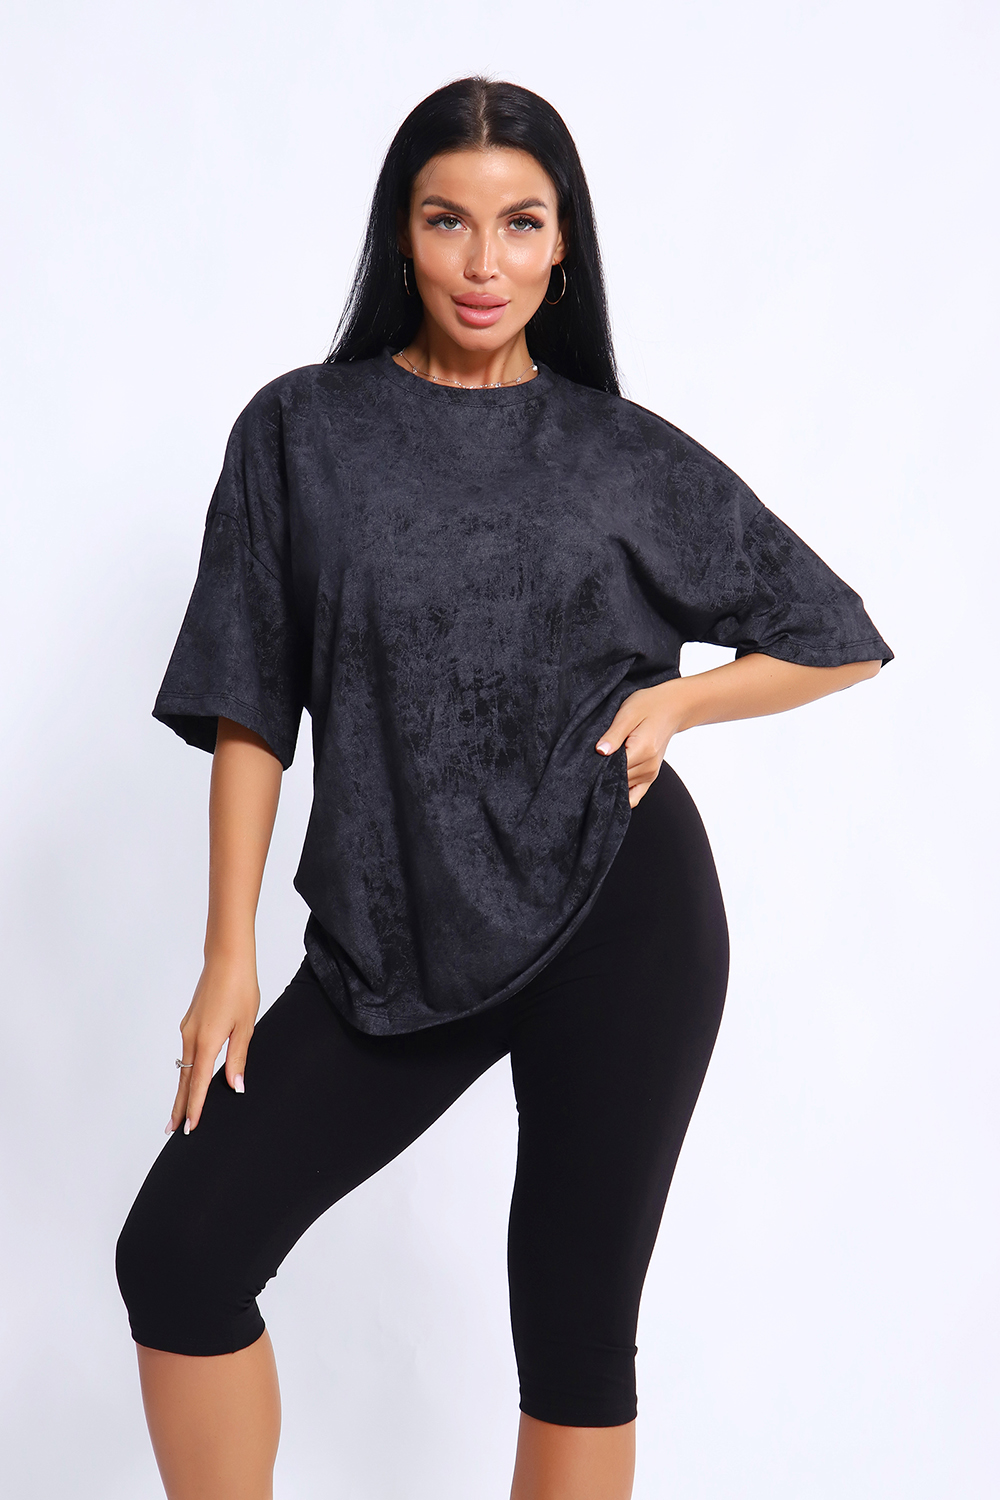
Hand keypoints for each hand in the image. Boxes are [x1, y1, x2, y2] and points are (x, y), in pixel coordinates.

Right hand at [167, 954, 259, 1135]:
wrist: (226, 958)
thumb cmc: (240, 988)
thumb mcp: (245, 1026)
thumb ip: (238, 1058)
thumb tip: (235, 1087)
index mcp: (207, 1041)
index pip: (198, 1083)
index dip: (194, 1107)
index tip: (189, 1129)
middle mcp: (192, 1037)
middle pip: (184, 1080)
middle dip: (180, 1106)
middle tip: (174, 1130)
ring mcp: (188, 1029)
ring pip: (184, 1067)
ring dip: (183, 1089)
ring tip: (181, 1111)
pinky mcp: (191, 1022)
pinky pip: (187, 1053)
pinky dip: (187, 1070)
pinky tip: (191, 1077)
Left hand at [595, 681, 684, 807]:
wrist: (672, 707)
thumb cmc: (649, 706)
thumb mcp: (628, 713)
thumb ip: (614, 735)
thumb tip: (599, 751)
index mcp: (643, 750)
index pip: (613, 770)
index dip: (597, 769)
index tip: (587, 763)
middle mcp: (648, 767)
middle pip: (617, 781)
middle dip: (601, 775)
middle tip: (590, 764)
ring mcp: (651, 774)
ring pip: (623, 789)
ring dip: (611, 782)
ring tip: (602, 767)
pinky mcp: (650, 777)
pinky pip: (634, 796)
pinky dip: (622, 794)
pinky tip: (611, 786)